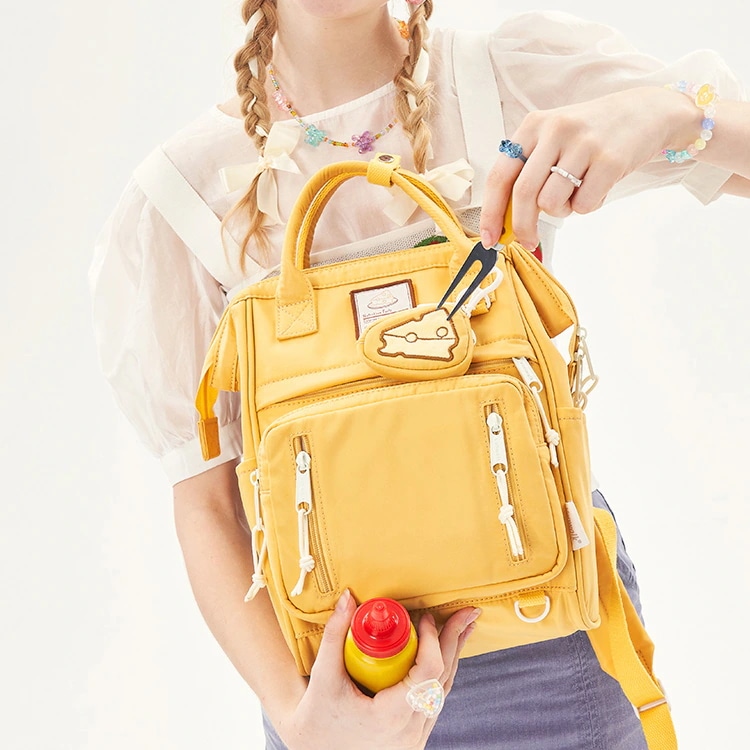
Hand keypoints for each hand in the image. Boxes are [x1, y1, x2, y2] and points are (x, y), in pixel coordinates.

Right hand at [275, 590, 479, 749]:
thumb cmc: (316, 717)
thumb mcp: (324, 676)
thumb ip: (336, 634)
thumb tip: (349, 597)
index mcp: (390, 717)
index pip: (427, 674)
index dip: (431, 641)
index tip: (424, 617)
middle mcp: (409, 732)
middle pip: (442, 680)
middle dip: (454, 642)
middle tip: (466, 612)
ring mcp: (414, 738)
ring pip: (442, 692)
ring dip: (453, 656)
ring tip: (463, 627)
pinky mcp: (413, 737)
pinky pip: (433, 701)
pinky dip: (441, 674)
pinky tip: (445, 654)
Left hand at [479, 86, 699, 249]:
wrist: (645, 112)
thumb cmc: (589, 136)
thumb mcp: (552, 140)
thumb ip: (527, 173)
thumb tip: (505, 222)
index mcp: (533, 126)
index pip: (500, 175)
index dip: (491, 212)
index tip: (489, 238)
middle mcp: (555, 130)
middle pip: (523, 194)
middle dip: (522, 226)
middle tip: (528, 241)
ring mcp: (584, 143)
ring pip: (552, 203)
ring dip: (561, 212)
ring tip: (575, 193)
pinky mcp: (610, 160)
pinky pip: (583, 206)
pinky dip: (586, 208)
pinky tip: (596, 187)